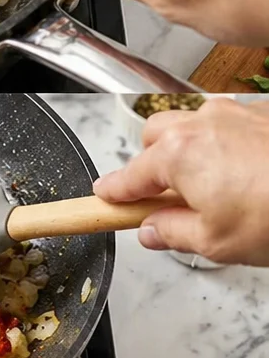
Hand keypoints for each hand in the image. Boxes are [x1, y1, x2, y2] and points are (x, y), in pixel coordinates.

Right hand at [94, 99, 268, 264]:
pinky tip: (241, 175)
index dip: (114, 193)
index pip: (129, 176)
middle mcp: (201, 124)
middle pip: (155, 136)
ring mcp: (234, 115)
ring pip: (191, 124)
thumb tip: (153, 230)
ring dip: (188, 150)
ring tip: (207, 188)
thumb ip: (172, 232)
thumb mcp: (214, 242)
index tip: (104, 200)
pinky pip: (227, 125)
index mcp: (178, 154)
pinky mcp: (261, 116)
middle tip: (165, 199)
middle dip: (153, 163)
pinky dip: (222, 146)